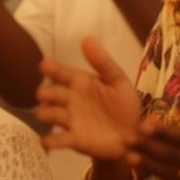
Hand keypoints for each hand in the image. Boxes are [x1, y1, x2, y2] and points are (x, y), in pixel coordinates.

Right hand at [36, 36, 142, 161]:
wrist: (135, 135)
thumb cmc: (124, 105)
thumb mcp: (118, 81)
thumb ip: (102, 62)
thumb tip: (86, 37)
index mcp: (80, 83)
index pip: (60, 72)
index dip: (51, 68)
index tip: (44, 66)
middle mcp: (71, 100)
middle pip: (49, 93)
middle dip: (46, 93)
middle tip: (47, 94)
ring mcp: (70, 120)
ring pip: (48, 114)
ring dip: (46, 114)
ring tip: (47, 114)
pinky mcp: (74, 139)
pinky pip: (56, 140)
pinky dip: (49, 141)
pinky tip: (46, 141)